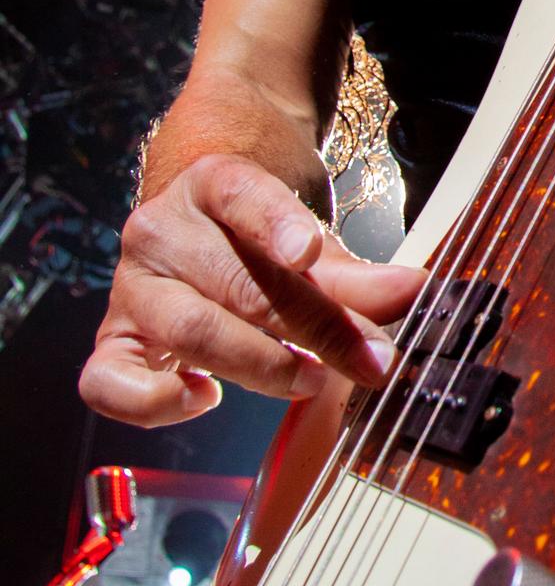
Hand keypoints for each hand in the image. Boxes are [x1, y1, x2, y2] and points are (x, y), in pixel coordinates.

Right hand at [80, 154, 424, 427]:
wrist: (201, 211)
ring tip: (312, 379)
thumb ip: (354, 274)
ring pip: (191, 333)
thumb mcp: (308, 236)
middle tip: (373, 359)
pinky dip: (157, 403)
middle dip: (317, 328)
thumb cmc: (259, 226)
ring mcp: (133, 286)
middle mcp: (161, 230)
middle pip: (239, 284)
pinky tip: (206, 396)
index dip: (276, 225)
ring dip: (262, 366)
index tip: (307, 252)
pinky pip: (111, 382)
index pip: (244, 198)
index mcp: (212, 182)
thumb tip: (412, 295)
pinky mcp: (115, 340)